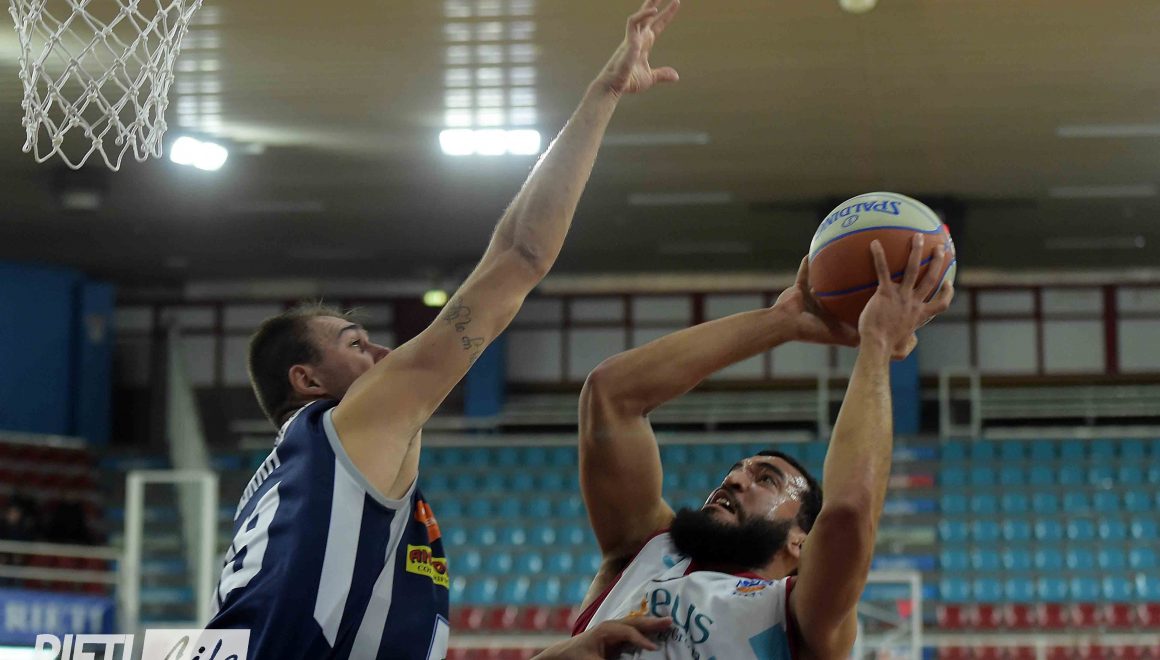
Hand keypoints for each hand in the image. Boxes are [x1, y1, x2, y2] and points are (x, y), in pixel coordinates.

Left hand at [533, 616, 671, 659]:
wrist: (564, 653)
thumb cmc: (577, 656)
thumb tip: (631, 659)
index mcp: (605, 630)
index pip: (628, 632)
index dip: (642, 640)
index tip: (655, 648)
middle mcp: (611, 625)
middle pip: (635, 622)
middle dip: (653, 622)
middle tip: (671, 621)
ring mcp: (613, 628)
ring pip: (636, 623)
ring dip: (651, 623)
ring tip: (667, 622)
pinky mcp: (615, 634)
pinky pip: (633, 629)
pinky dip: (645, 628)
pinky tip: (655, 629)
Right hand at [595, 0, 680, 96]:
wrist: (614, 86)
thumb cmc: (628, 82)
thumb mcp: (649, 78)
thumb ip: (662, 74)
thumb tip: (676, 76)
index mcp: (644, 44)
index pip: (657, 25)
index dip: (666, 14)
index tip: (675, 3)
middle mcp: (638, 37)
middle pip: (648, 15)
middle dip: (655, 2)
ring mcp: (632, 38)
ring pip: (641, 15)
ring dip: (649, 4)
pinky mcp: (628, 41)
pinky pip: (633, 22)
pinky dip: (643, 15)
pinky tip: (654, 10)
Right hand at [773, 257, 859, 347]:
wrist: (786, 324)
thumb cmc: (811, 330)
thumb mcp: (836, 335)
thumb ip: (852, 338)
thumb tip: (872, 342)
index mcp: (828, 319)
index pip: (845, 310)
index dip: (855, 304)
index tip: (868, 294)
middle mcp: (818, 308)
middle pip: (834, 295)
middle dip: (844, 287)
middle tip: (858, 274)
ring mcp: (807, 298)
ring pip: (819, 283)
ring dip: (825, 274)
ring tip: (837, 261)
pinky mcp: (797, 289)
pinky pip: (803, 274)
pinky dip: (806, 265)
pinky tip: (812, 253)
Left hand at [859, 235, 953, 358]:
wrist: (877, 346)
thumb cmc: (886, 349)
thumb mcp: (903, 349)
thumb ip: (910, 343)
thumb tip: (911, 342)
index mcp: (920, 315)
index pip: (941, 304)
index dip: (947, 293)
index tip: (949, 283)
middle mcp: (914, 303)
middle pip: (931, 278)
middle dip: (938, 262)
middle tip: (940, 248)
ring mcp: (901, 296)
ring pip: (913, 269)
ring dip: (917, 251)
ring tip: (918, 236)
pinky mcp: (885, 293)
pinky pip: (883, 270)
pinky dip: (879, 256)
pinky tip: (874, 243)